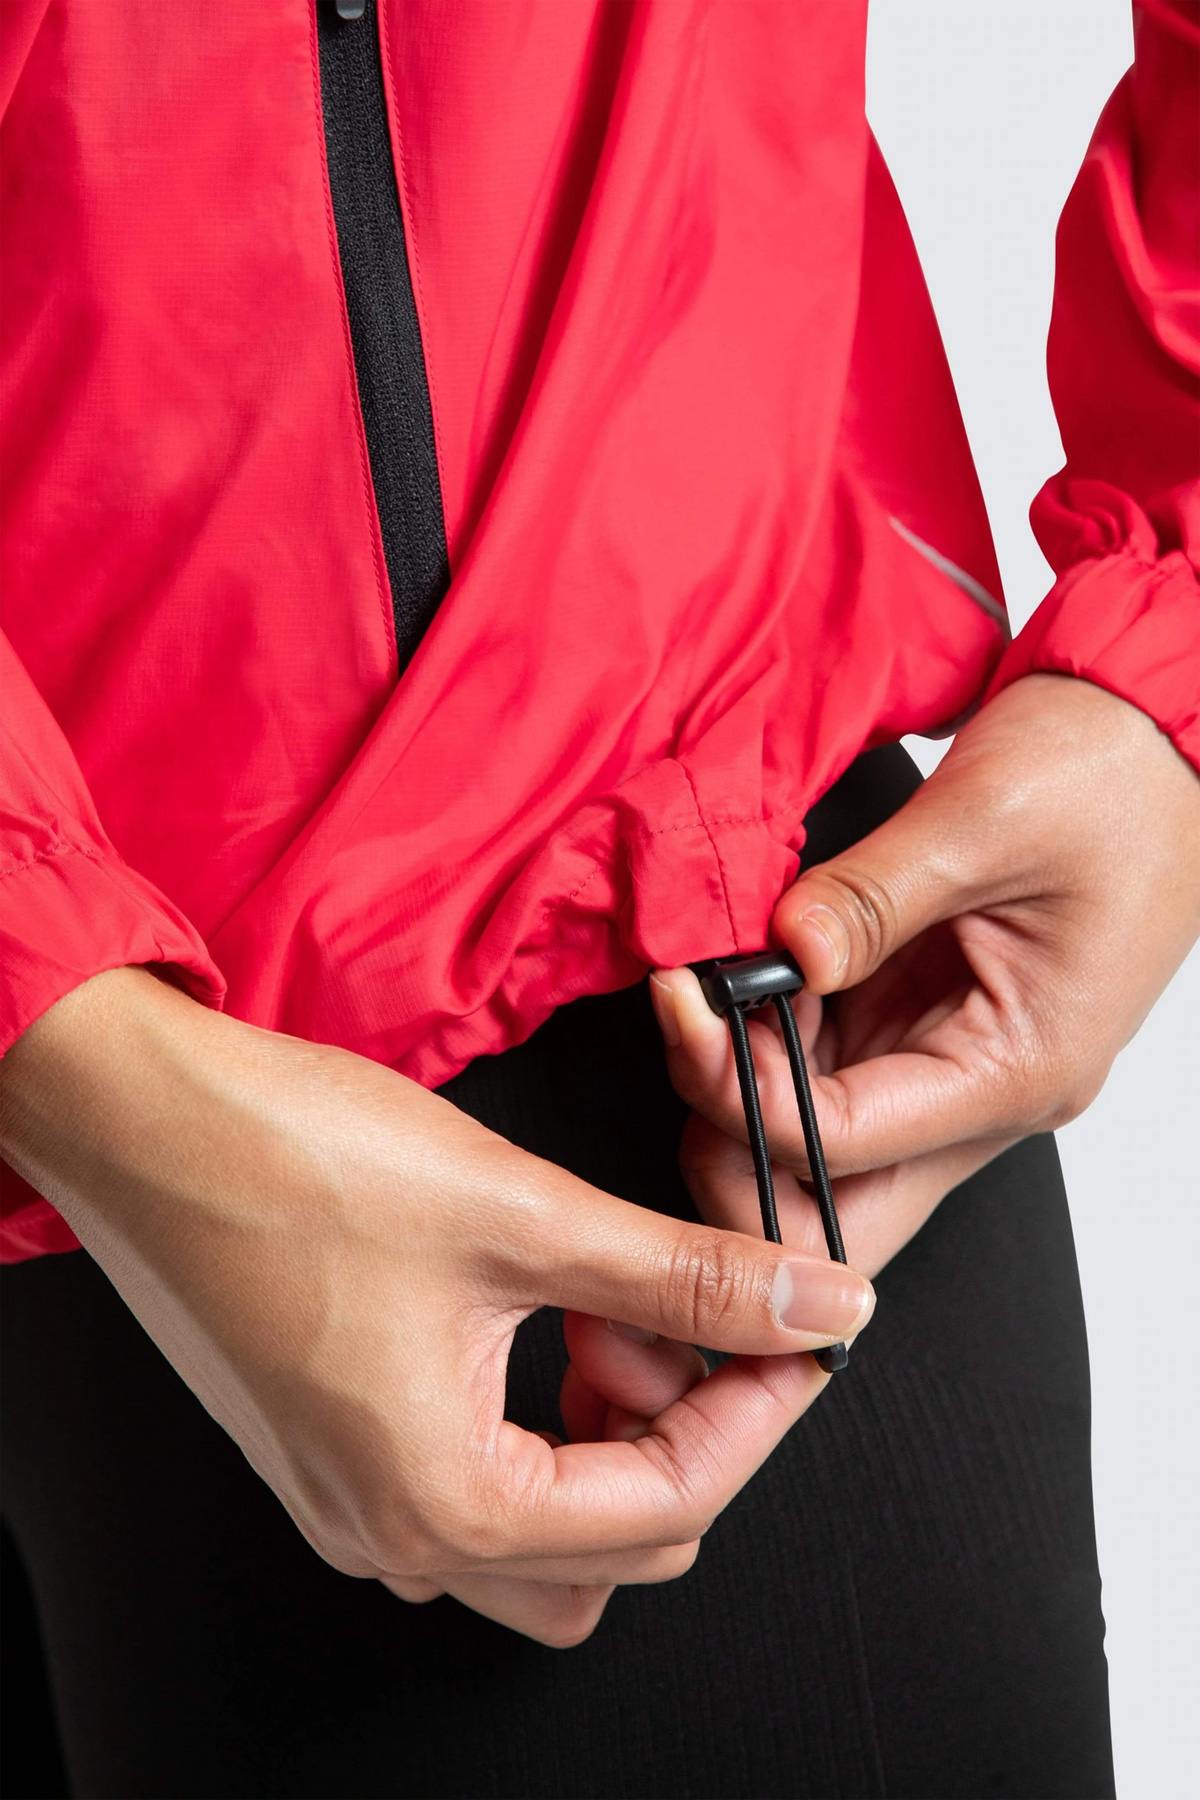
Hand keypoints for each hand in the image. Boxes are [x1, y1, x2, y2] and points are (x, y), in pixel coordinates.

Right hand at [0, 968, 874, 1646]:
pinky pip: (479, 1488)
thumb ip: (685, 1275)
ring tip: (611, 1307)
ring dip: (615, 1437)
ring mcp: (355, 1500)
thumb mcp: (522, 1214)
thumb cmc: (292, 1159)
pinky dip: (543, 1424)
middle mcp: (395, 1533)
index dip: (763, 1405)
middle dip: (689, 1423)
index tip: (806, 1325)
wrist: (139, 1116)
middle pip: (622, 1541)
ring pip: (553, 1535)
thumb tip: (815, 1304)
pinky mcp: (335, 1449)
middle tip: (704, 1308)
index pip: (673, 1503)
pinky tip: (544, 1316)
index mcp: (445, 1502)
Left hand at [649, 676, 1199, 1277]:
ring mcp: (962, 1062)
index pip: (844, 1142)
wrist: (1157, 731)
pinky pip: (838, 1068)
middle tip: (689, 1031)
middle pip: (842, 1201)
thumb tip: (778, 950)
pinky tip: (761, 966)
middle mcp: (994, 1091)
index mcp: (1021, 1067)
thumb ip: (867, 898)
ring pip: (828, 1142)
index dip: (741, 1091)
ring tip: (722, 976)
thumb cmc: (1110, 774)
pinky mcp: (936, 1021)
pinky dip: (782, 1032)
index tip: (687, 1006)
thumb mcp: (980, 819)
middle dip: (741, 1142)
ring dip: (755, 1076)